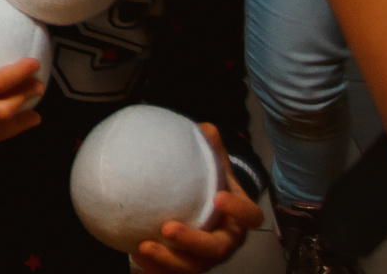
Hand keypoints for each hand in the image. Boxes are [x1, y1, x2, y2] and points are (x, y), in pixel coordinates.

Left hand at [131, 125, 263, 272]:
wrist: (206, 210)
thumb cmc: (212, 185)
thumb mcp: (216, 167)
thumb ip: (212, 148)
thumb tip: (205, 128)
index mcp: (239, 217)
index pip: (250, 217)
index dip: (239, 211)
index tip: (220, 197)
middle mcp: (226, 241)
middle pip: (217, 248)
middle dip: (193, 241)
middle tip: (168, 227)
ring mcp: (208, 258)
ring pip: (193, 266)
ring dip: (169, 260)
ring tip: (144, 247)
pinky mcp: (189, 267)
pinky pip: (174, 273)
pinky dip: (156, 269)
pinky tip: (135, 256)